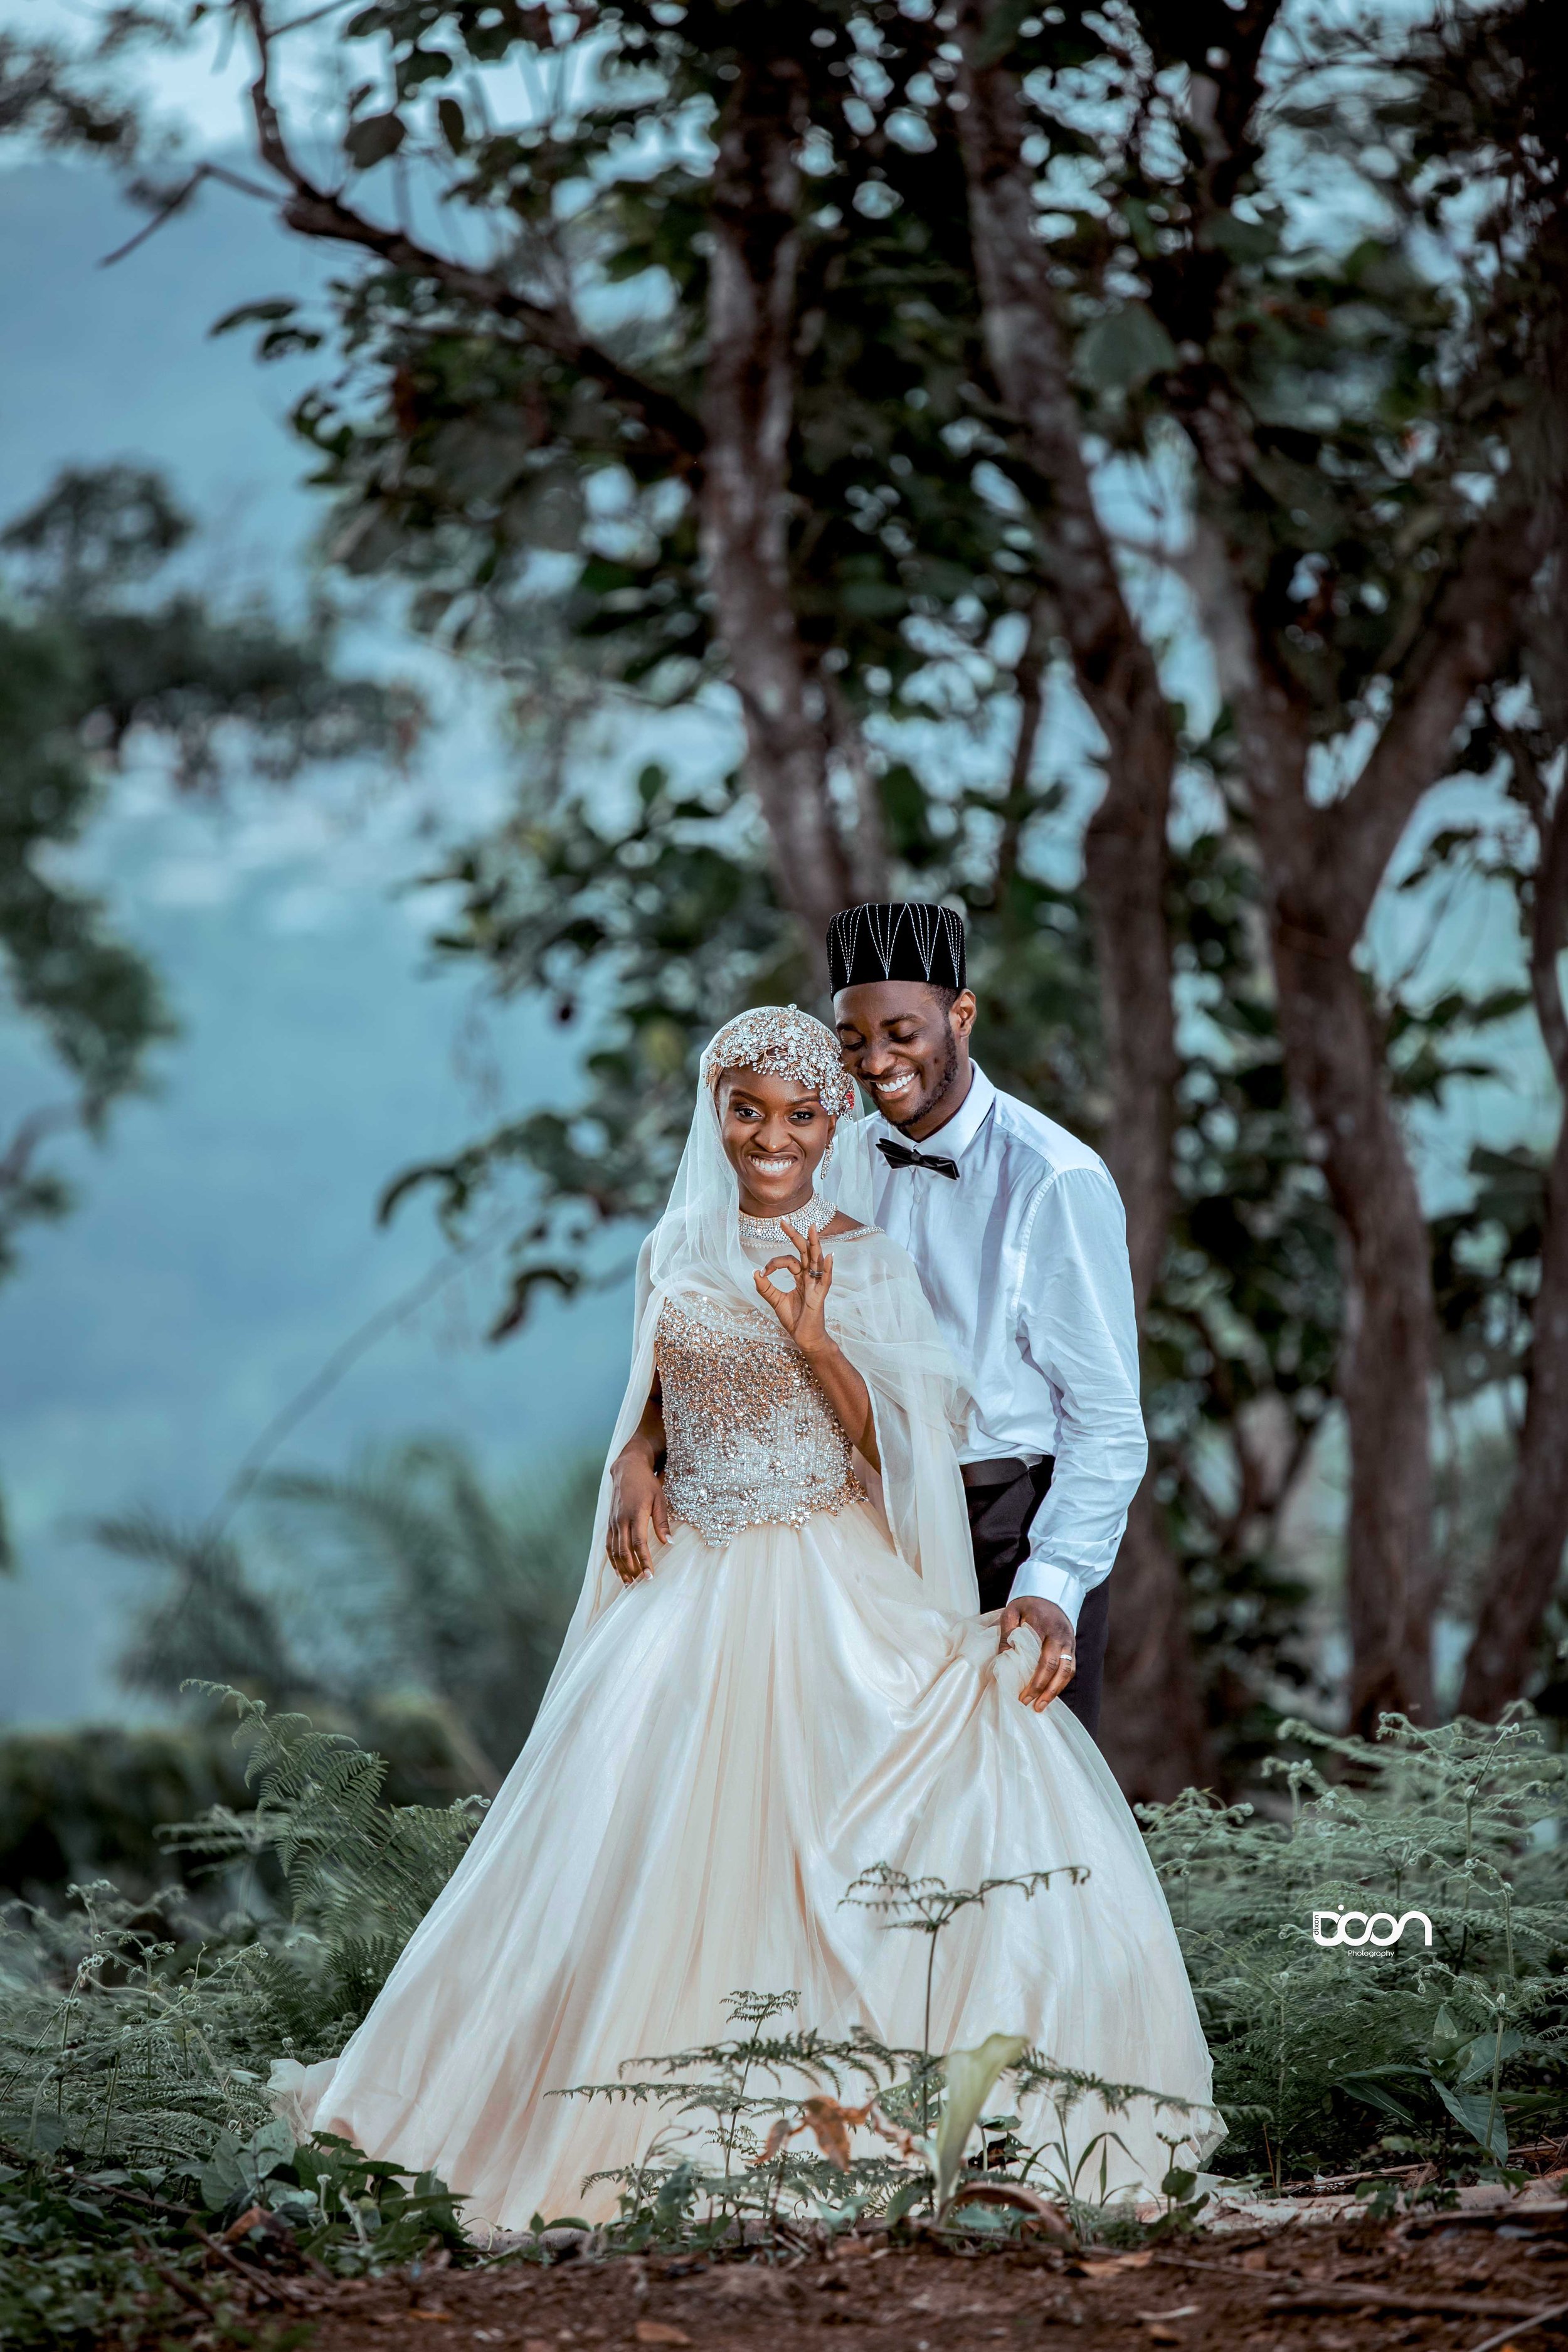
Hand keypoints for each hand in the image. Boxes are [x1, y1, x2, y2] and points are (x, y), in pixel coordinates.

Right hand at [606, 1441, 668, 1584]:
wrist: (627, 1469)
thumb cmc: (647, 1484)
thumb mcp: (660, 1499)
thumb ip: (662, 1522)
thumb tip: (669, 1542)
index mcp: (635, 1514)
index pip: (639, 1544)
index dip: (644, 1561)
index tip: (650, 1576)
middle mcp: (621, 1520)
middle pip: (624, 1551)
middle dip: (632, 1569)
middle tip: (640, 1584)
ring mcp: (613, 1522)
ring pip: (614, 1551)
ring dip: (621, 1568)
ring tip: (629, 1583)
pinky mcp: (609, 1523)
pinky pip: (609, 1545)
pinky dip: (613, 1560)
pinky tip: (619, 1570)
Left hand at [754, 1220, 833, 1353]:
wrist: (804, 1337)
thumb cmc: (794, 1319)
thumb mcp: (775, 1301)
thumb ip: (765, 1287)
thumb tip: (755, 1272)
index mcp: (800, 1277)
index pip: (788, 1261)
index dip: (773, 1263)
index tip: (762, 1272)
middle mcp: (809, 1278)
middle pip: (804, 1252)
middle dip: (795, 1236)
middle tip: (784, 1222)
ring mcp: (816, 1285)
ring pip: (817, 1260)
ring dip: (815, 1244)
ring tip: (812, 1228)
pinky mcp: (820, 1296)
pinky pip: (826, 1280)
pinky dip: (829, 1268)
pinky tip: (829, 1256)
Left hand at [999, 1595, 1077, 1710]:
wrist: (1052, 1592)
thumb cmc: (1028, 1605)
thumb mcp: (1012, 1611)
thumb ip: (1007, 1632)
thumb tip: (1005, 1658)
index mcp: (1043, 1625)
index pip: (1039, 1657)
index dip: (1032, 1679)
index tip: (1021, 1694)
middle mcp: (1059, 1635)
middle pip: (1054, 1667)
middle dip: (1042, 1689)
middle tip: (1028, 1704)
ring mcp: (1068, 1642)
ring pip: (1066, 1671)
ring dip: (1054, 1691)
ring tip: (1040, 1706)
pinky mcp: (1072, 1647)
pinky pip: (1070, 1669)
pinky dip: (1060, 1684)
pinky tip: (1049, 1695)